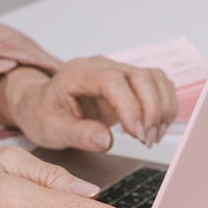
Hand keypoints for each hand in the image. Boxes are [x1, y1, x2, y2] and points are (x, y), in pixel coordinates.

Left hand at [0, 59, 177, 150]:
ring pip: (155, 78)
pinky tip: (156, 127)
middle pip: (141, 76)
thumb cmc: (44, 113)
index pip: (113, 81)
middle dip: (152, 110)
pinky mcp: (131, 82)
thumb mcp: (51, 129)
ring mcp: (119, 71)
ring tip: (152, 136)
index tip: (137, 133)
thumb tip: (106, 140)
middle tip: (147, 140)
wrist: (42, 104)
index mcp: (79, 73)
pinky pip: (158, 85)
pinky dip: (165, 106)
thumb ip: (78, 134)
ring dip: (162, 108)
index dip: (130, 107)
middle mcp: (102, 66)